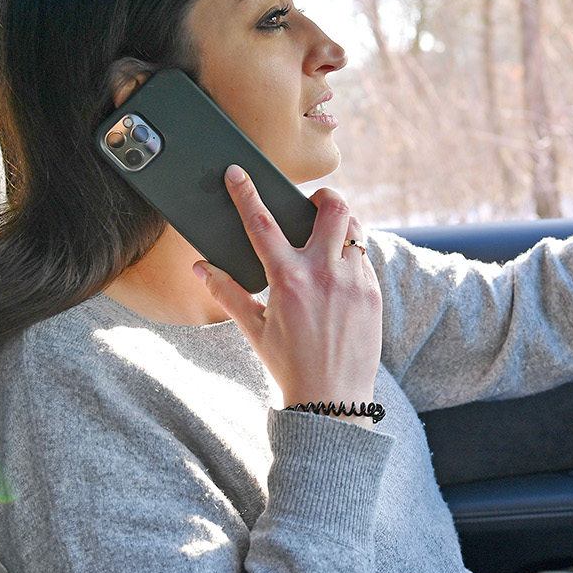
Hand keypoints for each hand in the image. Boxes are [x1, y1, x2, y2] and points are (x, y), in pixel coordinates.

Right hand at [196, 165, 382, 426]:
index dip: (246, 193)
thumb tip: (200, 268)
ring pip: (355, 229)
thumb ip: (227, 293)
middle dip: (323, 196)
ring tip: (327, 236)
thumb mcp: (253, 329)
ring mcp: (353, 281)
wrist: (332, 399)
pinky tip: (340, 271)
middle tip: (312, 204)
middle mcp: (324, 273)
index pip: (262, 223)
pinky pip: (364, 259)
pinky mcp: (372, 293)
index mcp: (288, 280)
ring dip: (342, 224)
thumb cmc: (289, 364)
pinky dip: (351, 256)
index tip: (238, 172)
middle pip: (332, 208)